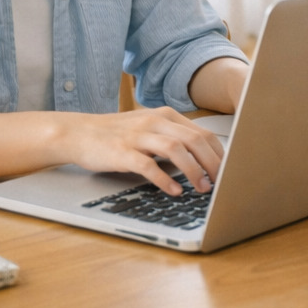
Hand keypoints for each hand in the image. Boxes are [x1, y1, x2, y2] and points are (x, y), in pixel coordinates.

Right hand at [60, 107, 224, 195]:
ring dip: (194, 171)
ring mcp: (138, 136)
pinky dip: (165, 179)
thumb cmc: (117, 135)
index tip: (229, 170)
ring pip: (176, 149)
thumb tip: (205, 159)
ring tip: (203, 188)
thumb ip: (174, 138)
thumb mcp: (150, 129)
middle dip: (213, 163)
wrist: (78, 133)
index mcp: (166, 116)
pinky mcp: (122, 152)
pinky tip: (175, 191)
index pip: (202, 133)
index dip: (219, 153)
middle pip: (195, 140)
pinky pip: (148, 165)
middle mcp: (155, 122)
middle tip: (222, 182)